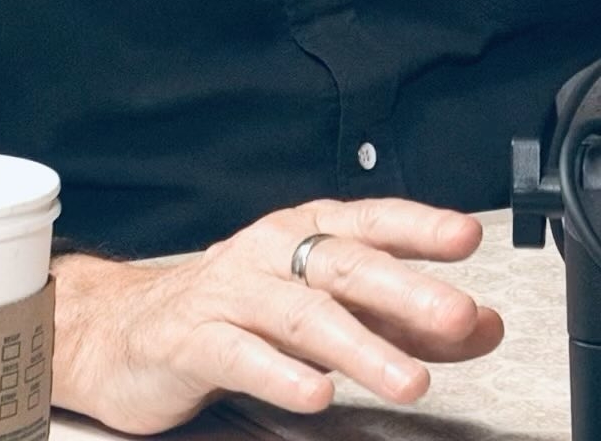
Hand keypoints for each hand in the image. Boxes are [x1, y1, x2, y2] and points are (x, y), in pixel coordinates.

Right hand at [53, 197, 504, 432]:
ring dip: (359, 347)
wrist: (129, 331)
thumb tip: (483, 324)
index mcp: (304, 235)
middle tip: (457, 314)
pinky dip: (280, 373)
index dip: (418, 226)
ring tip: (408, 378)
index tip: (465, 236)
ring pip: (300, 314)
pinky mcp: (191, 340)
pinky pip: (239, 354)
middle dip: (405, 290)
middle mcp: (269, 254)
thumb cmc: (238, 312)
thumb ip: (404, 320)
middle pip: (342, 265)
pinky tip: (316, 392)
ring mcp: (228, 294)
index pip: (369, 221)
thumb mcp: (326, 309)